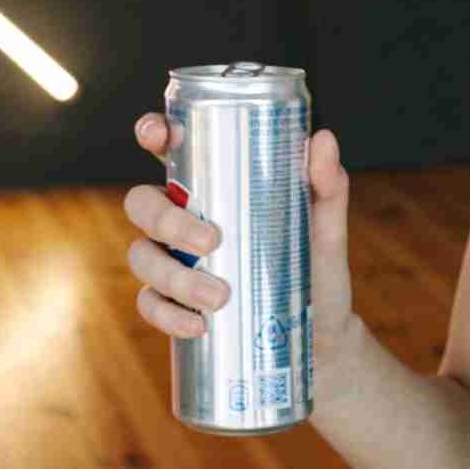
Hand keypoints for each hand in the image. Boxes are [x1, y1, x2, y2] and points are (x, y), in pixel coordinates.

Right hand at [122, 114, 360, 376]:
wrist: (321, 335)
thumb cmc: (315, 267)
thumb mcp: (325, 226)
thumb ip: (326, 184)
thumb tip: (323, 139)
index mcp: (213, 188)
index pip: (171, 151)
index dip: (154, 134)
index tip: (160, 134)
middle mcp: (182, 219)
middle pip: (142, 204)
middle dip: (166, 219)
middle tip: (211, 240)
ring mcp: (172, 261)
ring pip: (142, 256)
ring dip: (173, 276)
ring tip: (219, 296)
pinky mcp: (172, 304)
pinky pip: (149, 305)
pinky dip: (168, 315)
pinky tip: (198, 325)